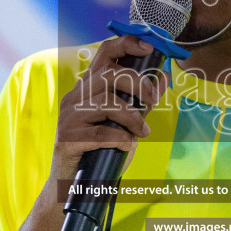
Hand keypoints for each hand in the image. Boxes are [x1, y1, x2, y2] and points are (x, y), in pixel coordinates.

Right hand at [50, 35, 168, 184]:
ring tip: (141, 133)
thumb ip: (141, 100)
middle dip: (138, 84)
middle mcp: (74, 98)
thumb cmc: (100, 150)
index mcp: (86, 88)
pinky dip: (120, 138)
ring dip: (132, 117)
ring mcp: (68, 117)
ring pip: (106, 103)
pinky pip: (100, 133)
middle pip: (109, 74)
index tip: (149, 48)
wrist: (72, 185)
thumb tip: (164, 76)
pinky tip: (126, 145)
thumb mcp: (126, 121)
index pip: (104, 54)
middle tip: (152, 100)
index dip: (127, 44)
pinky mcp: (67, 139)